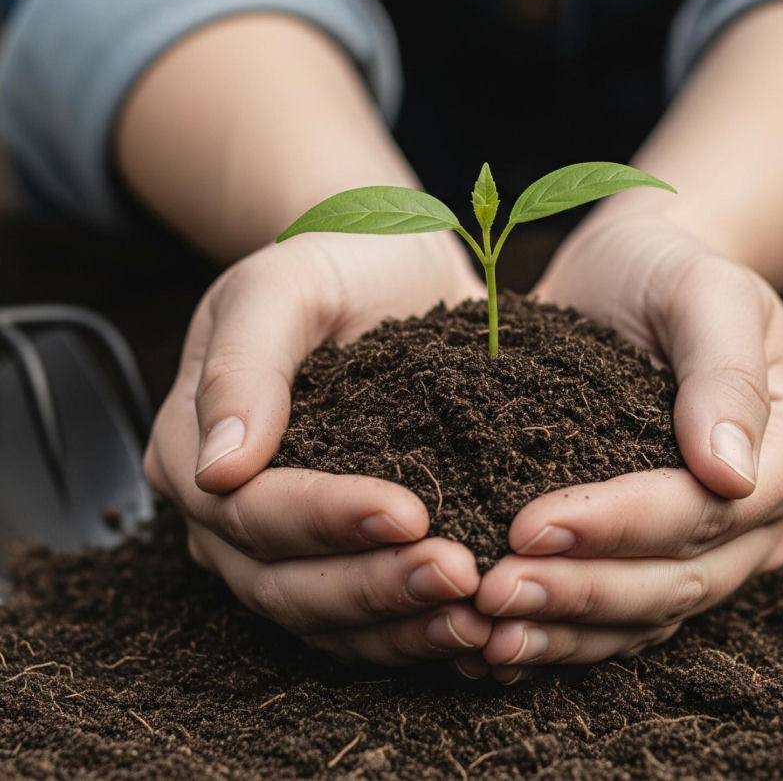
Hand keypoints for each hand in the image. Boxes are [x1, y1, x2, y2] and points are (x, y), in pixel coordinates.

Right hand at [145, 231, 493, 664]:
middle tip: (458, 574)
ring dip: (399, 623)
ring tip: (475, 618)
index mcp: (195, 445)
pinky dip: (413, 629)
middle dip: (372, 584)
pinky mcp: (339, 552)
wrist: (387, 267)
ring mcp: (281, 541)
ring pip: (322, 614)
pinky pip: (362, 617)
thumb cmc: (334, 264)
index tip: (409, 512)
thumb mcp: (283, 285)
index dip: (325, 519)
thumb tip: (218, 468)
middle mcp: (227, 509)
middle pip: (282, 580)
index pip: (248, 508)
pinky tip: (471, 627)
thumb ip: (244, 365)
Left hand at [469, 216, 782, 681]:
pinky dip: (562, 635)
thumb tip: (733, 471)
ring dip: (565, 630)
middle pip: (677, 578)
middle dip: (581, 591)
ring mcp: (709, 546)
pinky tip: (500, 643)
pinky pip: (618, 617)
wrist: (633, 276)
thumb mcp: (705, 291)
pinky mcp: (651, 554)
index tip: (532, 524)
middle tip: (493, 592)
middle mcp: (756, 516)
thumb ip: (726, 371)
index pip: (706, 511)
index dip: (620, 526)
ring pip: (646, 613)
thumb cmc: (669, 273)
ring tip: (486, 634)